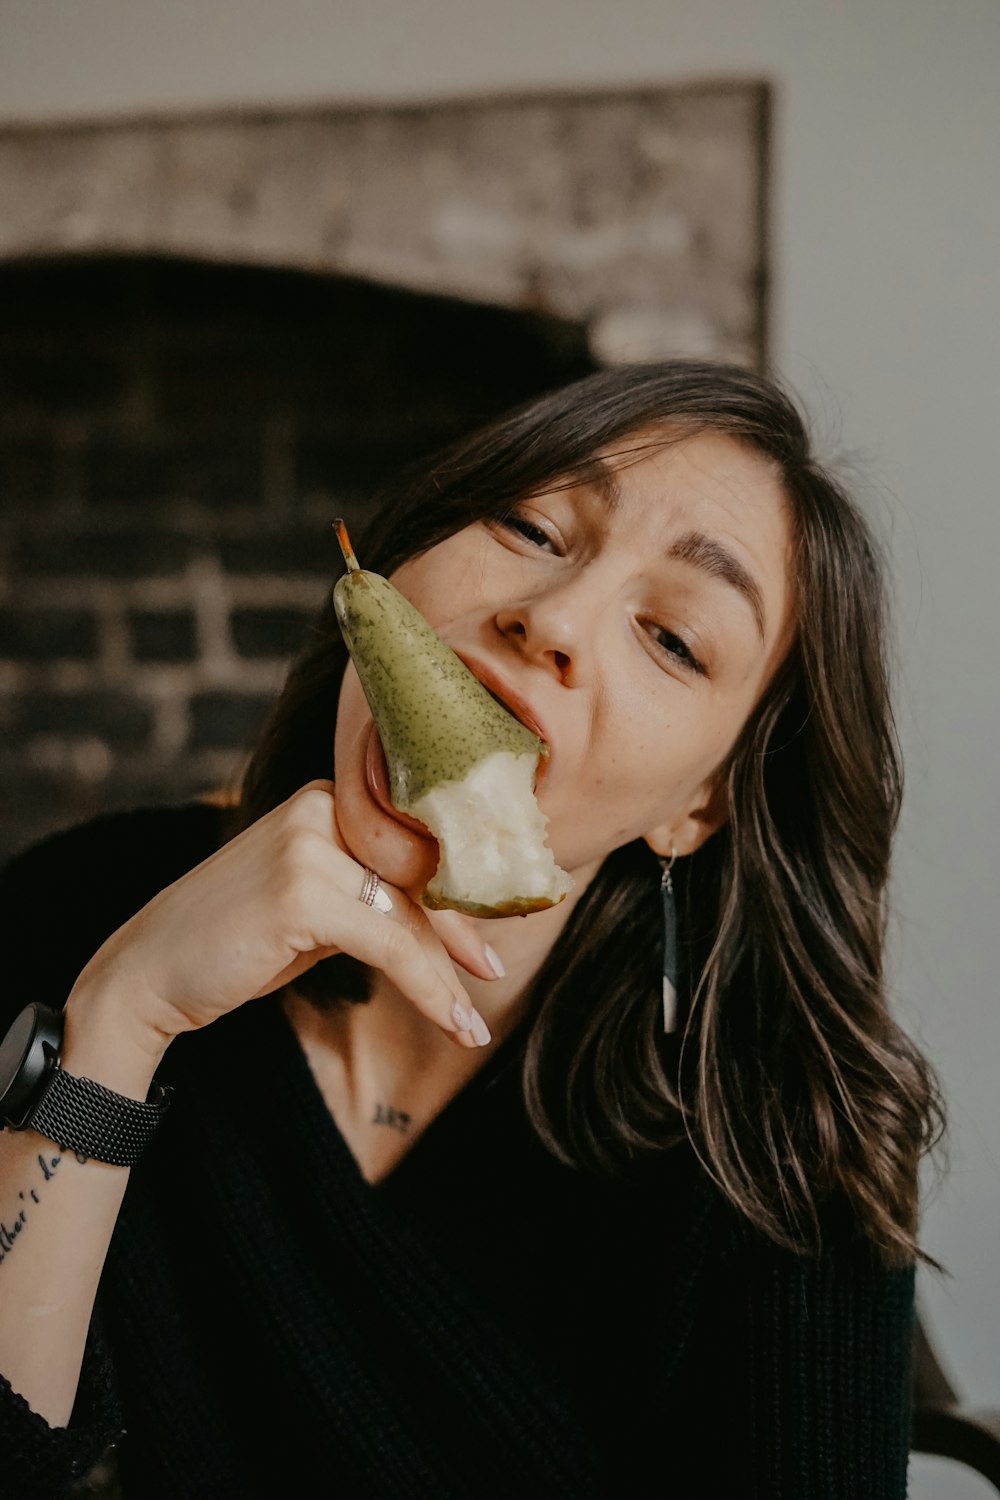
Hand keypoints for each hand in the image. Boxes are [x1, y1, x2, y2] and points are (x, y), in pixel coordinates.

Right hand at [65, 781, 497, 1057]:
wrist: (147, 974)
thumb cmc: (231, 943)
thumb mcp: (312, 904)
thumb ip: (368, 893)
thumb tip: (448, 919)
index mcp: (324, 799)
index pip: (412, 845)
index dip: (456, 893)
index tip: (489, 935)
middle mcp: (319, 807)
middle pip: (417, 875)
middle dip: (459, 934)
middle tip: (492, 974)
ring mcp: (308, 845)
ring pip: (409, 915)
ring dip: (448, 976)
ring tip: (472, 1023)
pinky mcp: (302, 892)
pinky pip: (391, 943)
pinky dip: (428, 988)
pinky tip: (452, 1020)